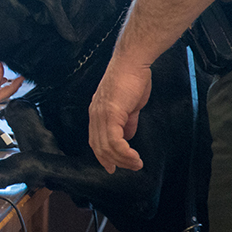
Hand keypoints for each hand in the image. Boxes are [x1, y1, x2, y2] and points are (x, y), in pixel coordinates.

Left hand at [88, 54, 150, 172]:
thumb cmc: (132, 80)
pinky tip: (135, 156)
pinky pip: (114, 140)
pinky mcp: (110, 113)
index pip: (95, 140)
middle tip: (130, 168)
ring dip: (123, 160)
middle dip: (114, 161)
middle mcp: (95, 115)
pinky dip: (124, 152)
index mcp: (97, 112)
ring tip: (136, 164)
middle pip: (99, 146)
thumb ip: (127, 121)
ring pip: (106, 146)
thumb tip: (128, 136)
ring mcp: (101, 114)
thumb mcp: (129, 105)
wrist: (132, 63)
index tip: (112, 167)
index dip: (103, 156)